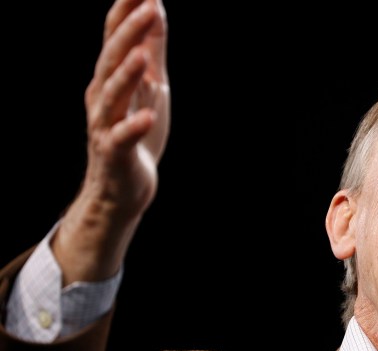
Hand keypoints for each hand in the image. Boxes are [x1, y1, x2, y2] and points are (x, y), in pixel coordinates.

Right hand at [53, 0, 169, 283]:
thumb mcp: (149, 85)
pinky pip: (123, 138)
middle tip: (149, 6)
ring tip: (144, 55)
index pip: (116, 37)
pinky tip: (150, 116)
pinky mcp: (115, 153)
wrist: (121, 187)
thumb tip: (156, 5)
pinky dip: (135, 127)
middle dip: (129, 33)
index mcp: (111, 78)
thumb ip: (151, 48)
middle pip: (113, 60)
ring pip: (113, 96)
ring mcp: (106, 125)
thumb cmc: (135, 131)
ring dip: (128, 74)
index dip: (127, 10)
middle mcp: (103, 97)